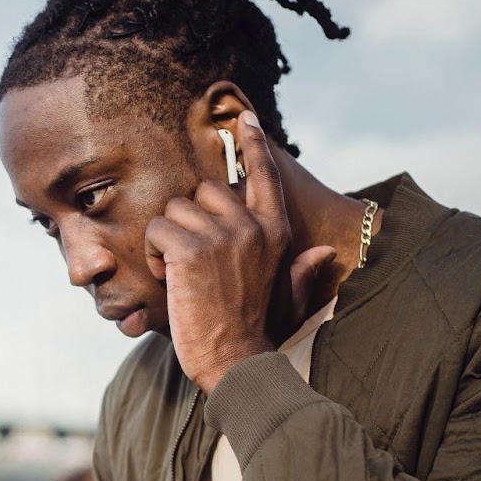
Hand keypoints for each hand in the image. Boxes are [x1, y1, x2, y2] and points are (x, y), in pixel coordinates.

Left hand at [144, 111, 335, 392]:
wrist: (237, 361)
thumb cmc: (257, 330)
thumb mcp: (286, 294)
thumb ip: (302, 269)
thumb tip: (325, 254)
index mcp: (276, 231)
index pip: (263, 174)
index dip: (252, 144)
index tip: (243, 119)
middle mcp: (252, 226)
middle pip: (203, 189)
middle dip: (189, 220)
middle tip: (192, 259)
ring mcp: (222, 236)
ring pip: (175, 209)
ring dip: (169, 240)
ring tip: (181, 275)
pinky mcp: (191, 250)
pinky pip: (158, 229)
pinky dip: (155, 254)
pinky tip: (169, 280)